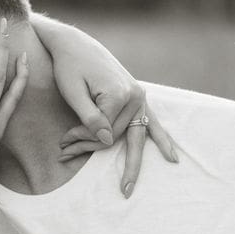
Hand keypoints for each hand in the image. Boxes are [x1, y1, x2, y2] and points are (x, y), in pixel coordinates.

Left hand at [52, 38, 177, 197]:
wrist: (75, 45)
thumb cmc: (69, 67)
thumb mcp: (72, 91)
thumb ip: (89, 117)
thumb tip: (107, 140)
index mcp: (118, 94)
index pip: (102, 133)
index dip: (80, 141)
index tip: (61, 143)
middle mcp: (136, 96)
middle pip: (116, 137)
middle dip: (91, 147)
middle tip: (65, 153)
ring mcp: (140, 97)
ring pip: (131, 136)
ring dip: (121, 156)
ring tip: (126, 188)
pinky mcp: (138, 97)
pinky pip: (153, 124)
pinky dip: (161, 141)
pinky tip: (172, 158)